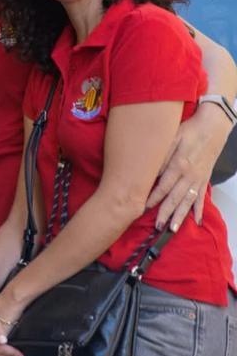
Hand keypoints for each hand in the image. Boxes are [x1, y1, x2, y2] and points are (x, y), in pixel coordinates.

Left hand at [147, 104, 230, 228]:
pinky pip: (201, 197)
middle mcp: (189, 175)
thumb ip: (161, 156)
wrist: (213, 127)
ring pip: (187, 201)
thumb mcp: (171, 138)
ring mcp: (198, 179)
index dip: (152, 198)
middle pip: (175, 198)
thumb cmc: (188, 130)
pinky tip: (197, 220)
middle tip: (157, 227)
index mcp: (178, 165)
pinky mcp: (204, 179)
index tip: (142, 208)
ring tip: (173, 229)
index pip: (163, 186)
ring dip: (180, 216)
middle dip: (166, 213)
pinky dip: (199, 209)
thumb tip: (149, 171)